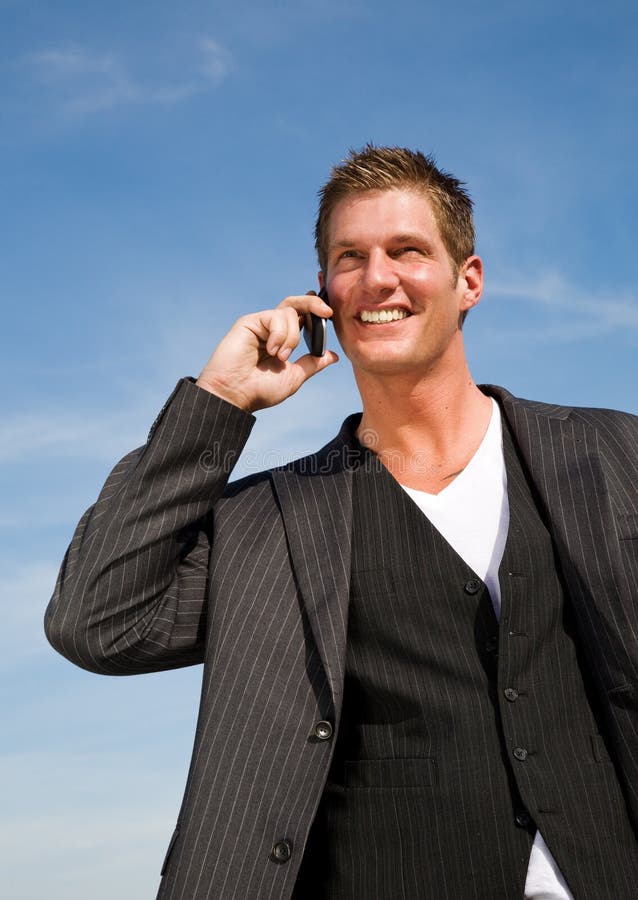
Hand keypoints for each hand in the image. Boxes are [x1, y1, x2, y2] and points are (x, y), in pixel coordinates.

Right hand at [196, 293, 337, 412]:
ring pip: (289, 312)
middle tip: (327, 313)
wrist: (236, 395)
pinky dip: (279, 335)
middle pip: (296, 303)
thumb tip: (333, 356)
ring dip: (292, 336)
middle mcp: (273, 329)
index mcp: (284, 340)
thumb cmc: (260, 390)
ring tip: (281, 357)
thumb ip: (312, 363)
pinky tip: (270, 351)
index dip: (317, 311)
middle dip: (313, 303)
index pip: (303, 317)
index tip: (330, 315)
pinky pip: (275, 317)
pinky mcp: (250, 322)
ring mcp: (261, 324)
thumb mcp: (294, 376)